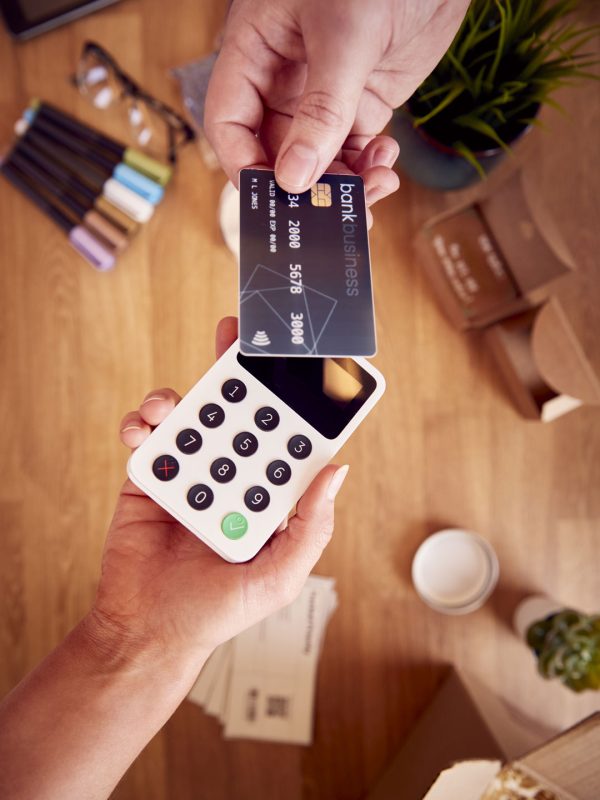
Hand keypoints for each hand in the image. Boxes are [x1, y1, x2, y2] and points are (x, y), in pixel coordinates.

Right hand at [91, 317, 347, 663]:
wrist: (148, 630)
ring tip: (172, 402)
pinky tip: (145, 427)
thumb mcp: (279, 577)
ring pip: (192, 416)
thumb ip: (310, 527)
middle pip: (240, 414)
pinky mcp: (153, 474)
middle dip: (239, 373)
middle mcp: (233, 474)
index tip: (304, 366)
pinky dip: (143, 422)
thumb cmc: (218, 610)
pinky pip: (149, 437)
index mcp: (269, 493)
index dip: (297, 404)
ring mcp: (192, 471)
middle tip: (238, 333)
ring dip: (183, 397)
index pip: (287, 439)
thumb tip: (337, 470)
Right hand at [205, 0, 468, 204]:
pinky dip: (368, 167)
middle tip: (333, 211)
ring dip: (343, 184)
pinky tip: (386, 162)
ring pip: (317, 160)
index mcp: (257, 51)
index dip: (247, 166)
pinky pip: (354, 151)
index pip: (231, 123)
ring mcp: (324, 93)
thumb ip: (322, 109)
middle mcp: (284, 79)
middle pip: (275, 152)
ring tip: (375, 187)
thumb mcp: (345, 36)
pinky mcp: (362, 102)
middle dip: (303, 186)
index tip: (277, 199)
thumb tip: (295, 178)